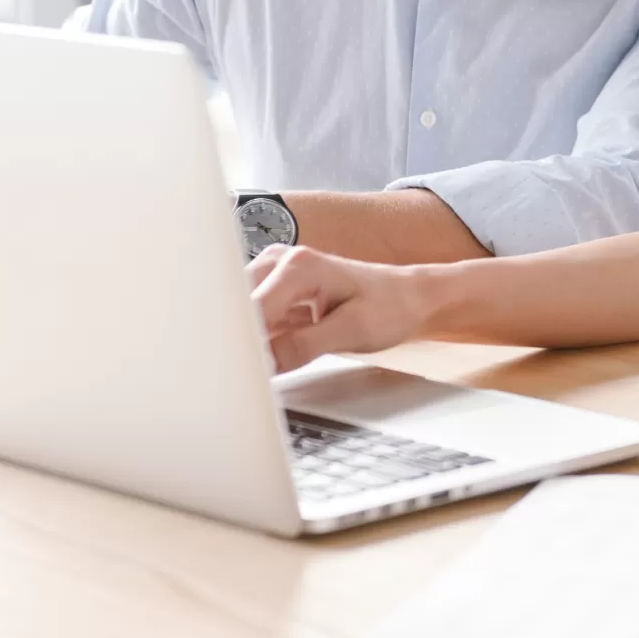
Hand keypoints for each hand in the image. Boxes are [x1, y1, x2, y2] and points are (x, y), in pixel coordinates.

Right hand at [247, 244, 431, 372]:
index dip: (239, 344)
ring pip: (237, 313)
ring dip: (238, 341)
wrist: (408, 296)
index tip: (233, 372)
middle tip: (232, 375)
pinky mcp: (275, 292)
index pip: (250, 310)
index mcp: (298, 267)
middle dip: (230, 341)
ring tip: (240, 369)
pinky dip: (251, 340)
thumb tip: (261, 364)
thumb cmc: (390, 306)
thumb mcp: (351, 331)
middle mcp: (279, 263)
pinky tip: (255, 360)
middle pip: (233, 306)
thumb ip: (303, 347)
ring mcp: (274, 275)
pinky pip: (250, 318)